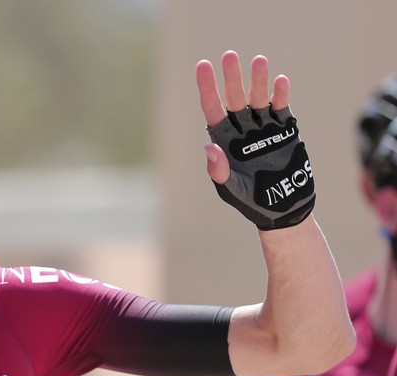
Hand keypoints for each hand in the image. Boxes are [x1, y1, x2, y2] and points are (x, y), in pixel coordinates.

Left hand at [197, 51, 314, 229]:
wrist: (283, 206)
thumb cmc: (250, 200)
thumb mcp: (230, 188)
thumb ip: (219, 170)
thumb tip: (208, 146)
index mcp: (223, 140)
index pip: (212, 108)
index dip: (207, 88)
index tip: (203, 66)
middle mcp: (241, 130)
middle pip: (234, 98)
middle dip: (232, 77)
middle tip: (229, 55)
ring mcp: (263, 127)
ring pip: (258, 98)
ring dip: (258, 80)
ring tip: (259, 60)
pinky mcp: (285, 129)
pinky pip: (281, 107)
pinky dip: (280, 95)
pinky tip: (280, 81)